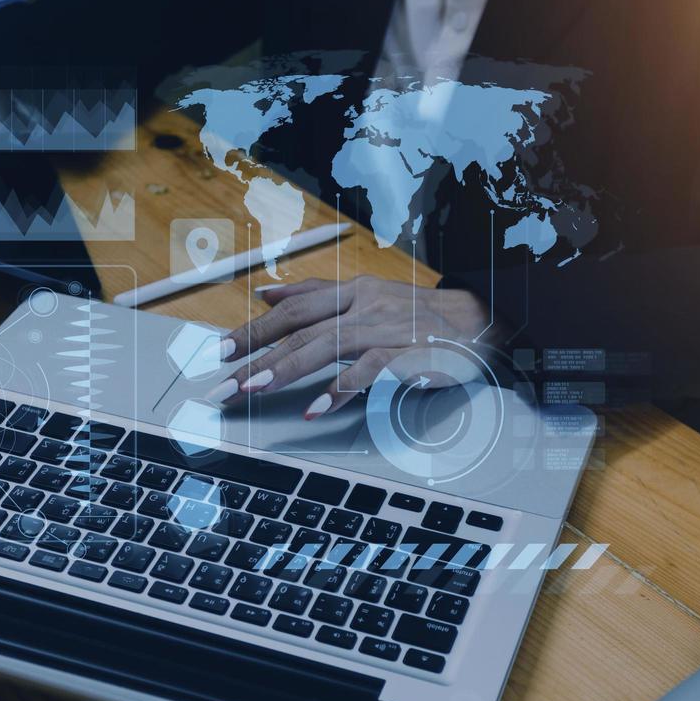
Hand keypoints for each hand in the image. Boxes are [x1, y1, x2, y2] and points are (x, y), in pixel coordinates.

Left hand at [207, 275, 500, 418]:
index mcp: (350, 291)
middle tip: (224, 383)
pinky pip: (365, 372)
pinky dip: (338, 391)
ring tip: (253, 391)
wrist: (479, 324)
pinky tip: (315, 409)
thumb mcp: (365, 297)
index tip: (220, 352)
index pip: (292, 309)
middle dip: (256, 356)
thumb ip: (315, 296)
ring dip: (284, 370)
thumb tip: (266, 294)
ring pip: (324, 347)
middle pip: (300, 330)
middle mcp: (363, 305)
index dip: (254, 329)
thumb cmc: (417, 318)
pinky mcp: (405, 353)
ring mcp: (385, 328)